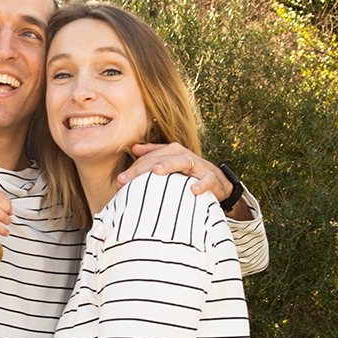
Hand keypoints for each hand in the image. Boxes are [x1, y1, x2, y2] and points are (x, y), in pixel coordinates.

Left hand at [118, 142, 232, 199]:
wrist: (217, 181)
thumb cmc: (188, 172)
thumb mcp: (170, 162)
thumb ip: (153, 154)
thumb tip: (134, 148)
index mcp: (171, 152)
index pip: (149, 159)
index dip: (134, 169)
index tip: (120, 181)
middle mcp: (183, 155)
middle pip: (161, 158)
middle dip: (143, 168)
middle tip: (128, 179)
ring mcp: (197, 165)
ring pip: (182, 162)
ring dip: (169, 165)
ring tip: (157, 171)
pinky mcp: (211, 178)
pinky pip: (207, 180)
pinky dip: (201, 184)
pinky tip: (193, 190)